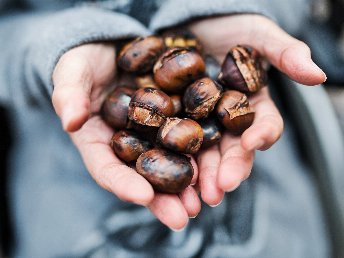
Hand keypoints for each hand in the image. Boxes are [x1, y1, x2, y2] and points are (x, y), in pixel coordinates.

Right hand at [52, 43, 200, 229]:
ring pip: (171, 162)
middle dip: (163, 199)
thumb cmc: (85, 61)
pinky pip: (191, 135)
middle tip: (182, 217)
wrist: (112, 45)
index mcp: (99, 140)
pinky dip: (205, 151)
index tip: (142, 196)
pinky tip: (221, 163)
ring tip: (208, 199)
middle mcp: (129, 143)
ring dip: (190, 184)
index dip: (122, 184)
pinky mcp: (176, 115)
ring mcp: (154, 131)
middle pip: (144, 176)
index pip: (107, 168)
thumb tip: (71, 121)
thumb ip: (69, 94)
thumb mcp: (72, 72)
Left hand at [189, 15, 325, 205]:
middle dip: (227, 169)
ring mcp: (200, 122)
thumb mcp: (256, 33)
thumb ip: (284, 52)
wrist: (189, 21)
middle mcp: (227, 119)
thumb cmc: (228, 24)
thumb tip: (318, 75)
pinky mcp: (173, 120)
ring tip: (195, 195)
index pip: (263, 125)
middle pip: (231, 149)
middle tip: (220, 189)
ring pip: (203, 154)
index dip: (262, 135)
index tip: (253, 143)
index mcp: (252, 104)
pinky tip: (165, 173)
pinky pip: (172, 142)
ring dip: (201, 176)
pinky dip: (172, 159)